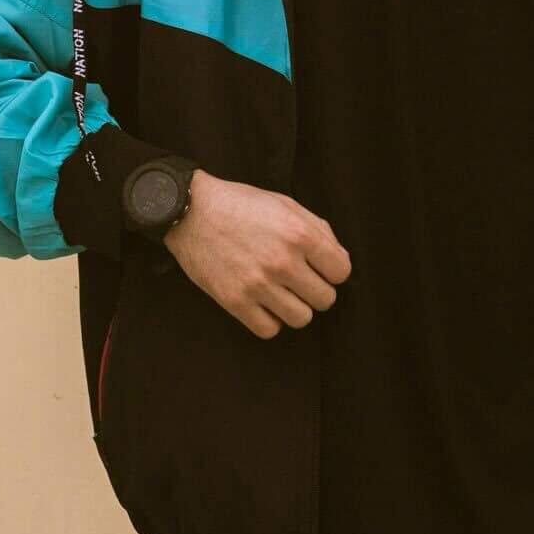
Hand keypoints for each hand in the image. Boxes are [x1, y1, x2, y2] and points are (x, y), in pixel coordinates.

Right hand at [162, 170, 350, 339]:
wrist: (192, 211)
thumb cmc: (241, 204)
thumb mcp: (285, 204)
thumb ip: (318, 229)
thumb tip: (339, 258)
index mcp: (299, 233)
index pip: (341, 271)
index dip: (334, 270)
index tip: (321, 267)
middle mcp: (282, 261)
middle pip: (325, 299)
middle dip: (317, 290)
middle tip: (301, 280)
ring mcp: (258, 284)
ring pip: (301, 318)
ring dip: (296, 307)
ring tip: (283, 292)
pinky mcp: (235, 301)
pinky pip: (270, 330)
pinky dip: (271, 320)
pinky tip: (264, 303)